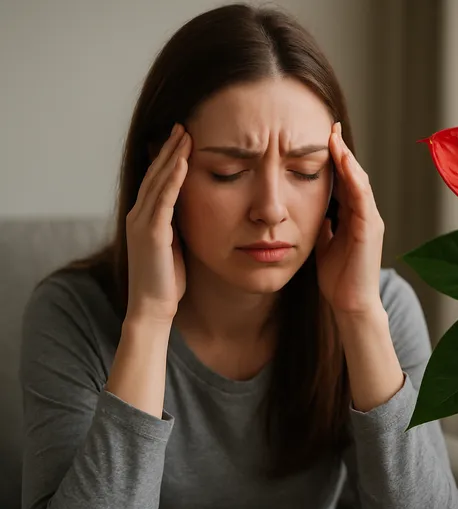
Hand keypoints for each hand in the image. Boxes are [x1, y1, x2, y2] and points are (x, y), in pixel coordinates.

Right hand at [125, 123, 190, 322]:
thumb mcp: (174, 245)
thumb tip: (192, 211)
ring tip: (184, 134)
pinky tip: (182, 162)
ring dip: (171, 156)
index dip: (168, 158)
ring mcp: (143, 223)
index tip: (183, 138)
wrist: (153, 307)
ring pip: (158, 181)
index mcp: (145, 218)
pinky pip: (163, 199)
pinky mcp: (152, 232)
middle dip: (169, 149)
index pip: (157, 180)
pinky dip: (172, 179)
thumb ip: (177, 225)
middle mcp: (138, 215)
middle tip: (183, 125)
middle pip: (155, 174)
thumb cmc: (167, 280)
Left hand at [316, 122, 384, 314]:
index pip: (344, 180)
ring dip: (347, 159)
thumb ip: (321, 224)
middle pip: (353, 174)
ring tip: (334, 138)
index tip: (322, 137)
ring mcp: (370, 221)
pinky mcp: (370, 230)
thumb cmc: (338, 278)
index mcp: (353, 216)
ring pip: (360, 182)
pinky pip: (362, 199)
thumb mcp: (324, 243)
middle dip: (341, 150)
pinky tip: (345, 164)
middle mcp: (365, 214)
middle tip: (330, 126)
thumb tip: (308, 207)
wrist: (351, 304)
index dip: (334, 159)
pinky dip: (354, 179)